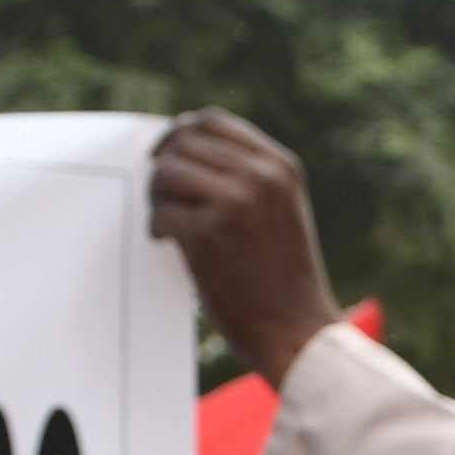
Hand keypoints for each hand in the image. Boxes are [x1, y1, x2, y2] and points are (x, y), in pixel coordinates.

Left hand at [149, 108, 344, 387]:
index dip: (180, 134)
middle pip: (182, 144)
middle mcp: (260, 176)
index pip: (212, 122)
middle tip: (161, 198)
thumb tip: (184, 152)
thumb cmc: (284, 279)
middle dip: (163, 168)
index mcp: (280, 166)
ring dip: (157, 197)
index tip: (165, 154)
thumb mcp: (282, 211)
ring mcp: (235, 202)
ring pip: (166, 173)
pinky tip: (169, 242)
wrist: (297, 332)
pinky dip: (159, 228)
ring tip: (167, 223)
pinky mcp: (209, 234)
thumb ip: (248, 177)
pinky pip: (161, 213)